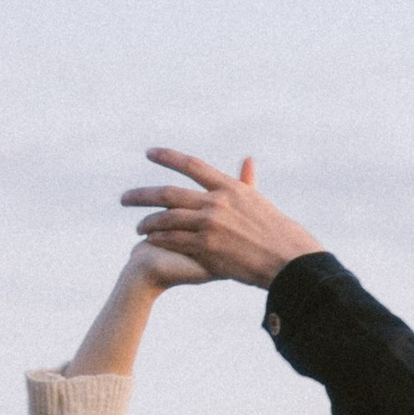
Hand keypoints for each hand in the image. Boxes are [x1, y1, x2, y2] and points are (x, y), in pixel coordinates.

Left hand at [123, 149, 325, 290]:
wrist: (289, 260)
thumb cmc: (280, 234)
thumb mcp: (261, 202)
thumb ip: (247, 182)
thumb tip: (247, 161)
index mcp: (230, 188)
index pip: (192, 166)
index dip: (168, 158)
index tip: (149, 153)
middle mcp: (217, 202)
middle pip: (169, 193)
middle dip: (142, 196)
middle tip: (124, 199)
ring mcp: (210, 225)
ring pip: (167, 219)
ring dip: (148, 222)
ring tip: (138, 227)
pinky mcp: (207, 248)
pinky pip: (174, 240)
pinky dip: (159, 239)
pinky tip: (149, 241)